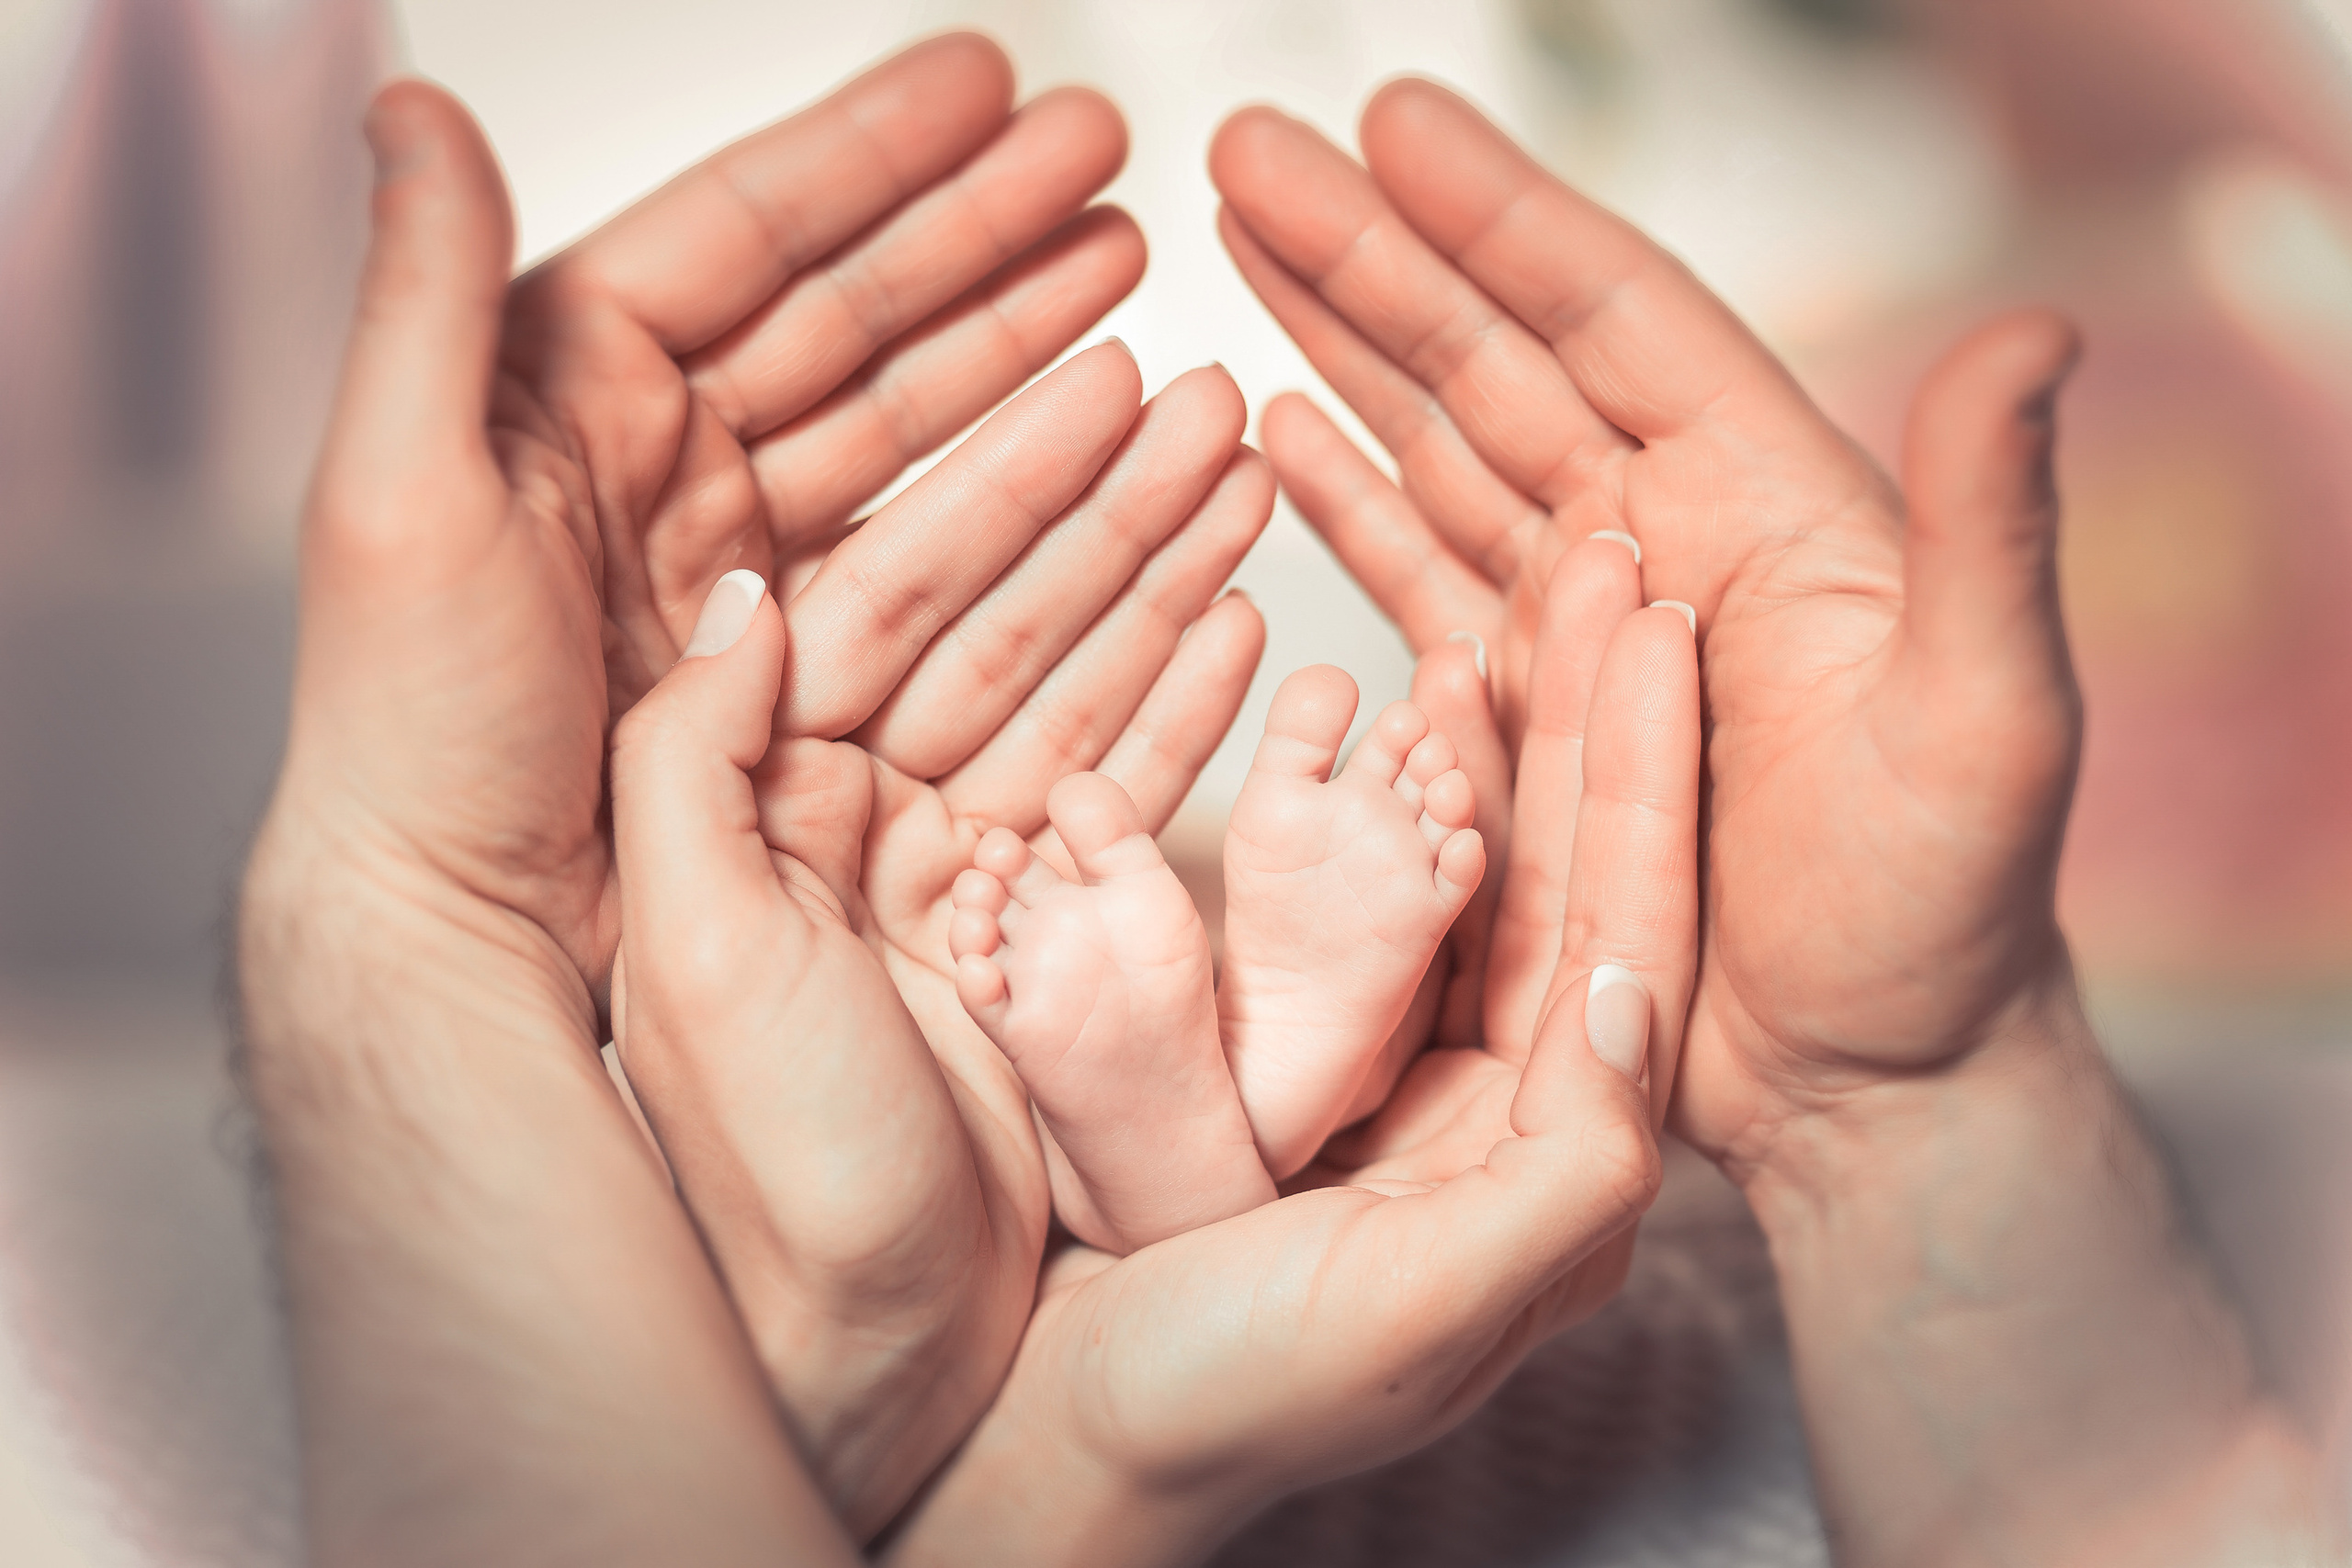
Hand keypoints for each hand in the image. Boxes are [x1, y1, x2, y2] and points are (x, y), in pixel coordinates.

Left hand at [269, 35, 1145, 998]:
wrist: (461, 932)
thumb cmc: (409, 731)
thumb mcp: (396, 494)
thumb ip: (424, 291)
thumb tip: (414, 108)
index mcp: (574, 392)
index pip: (750, 236)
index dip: (874, 154)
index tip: (986, 82)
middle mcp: (667, 462)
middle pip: (856, 313)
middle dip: (984, 229)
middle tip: (1101, 155)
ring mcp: (742, 563)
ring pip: (911, 423)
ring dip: (1023, 344)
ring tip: (1128, 273)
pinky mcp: (798, 660)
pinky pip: (933, 552)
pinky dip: (1020, 495)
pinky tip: (1093, 442)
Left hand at [610, 368, 1272, 1534]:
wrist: (802, 1390)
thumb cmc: (705, 1185)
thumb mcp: (674, 943)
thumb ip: (689, 740)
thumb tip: (732, 571)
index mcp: (667, 710)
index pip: (780, 434)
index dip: (883, 272)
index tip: (999, 140)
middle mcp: (777, 749)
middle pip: (921, 504)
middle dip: (1033, 381)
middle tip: (1145, 268)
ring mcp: (898, 826)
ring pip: (1025, 621)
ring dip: (1129, 519)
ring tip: (1229, 425)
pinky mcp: (990, 913)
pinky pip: (1085, 755)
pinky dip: (1163, 674)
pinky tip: (1238, 593)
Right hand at [884, 595, 1699, 1567]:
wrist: (1071, 1447)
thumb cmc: (1236, 1404)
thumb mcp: (1419, 1308)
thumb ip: (1560, 1165)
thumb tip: (1628, 986)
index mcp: (1557, 1158)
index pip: (1628, 926)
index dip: (1649, 771)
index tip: (1661, 617)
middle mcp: (1499, 1106)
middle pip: (1559, 876)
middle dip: (1584, 718)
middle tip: (1599, 560)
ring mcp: (1401, 1077)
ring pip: (1462, 872)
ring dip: (1487, 737)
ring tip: (1497, 595)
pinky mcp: (1305, 1060)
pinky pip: (1360, 902)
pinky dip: (1374, 799)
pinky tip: (1375, 712)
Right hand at [1210, 83, 2082, 1171]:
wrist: (1866, 1078)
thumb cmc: (1944, 913)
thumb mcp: (1987, 718)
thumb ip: (1990, 526)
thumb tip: (2042, 332)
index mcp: (1758, 506)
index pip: (1611, 320)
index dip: (1498, 217)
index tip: (1390, 122)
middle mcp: (1656, 540)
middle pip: (1491, 359)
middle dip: (1369, 253)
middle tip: (1246, 149)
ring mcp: (1576, 627)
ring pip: (1437, 448)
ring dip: (1338, 348)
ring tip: (1237, 247)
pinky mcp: (1519, 715)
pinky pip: (1416, 582)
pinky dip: (1345, 503)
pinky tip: (1279, 431)